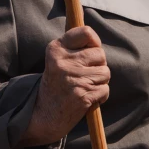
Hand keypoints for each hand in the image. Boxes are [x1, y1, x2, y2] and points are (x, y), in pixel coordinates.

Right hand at [18, 26, 109, 147]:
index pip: (86, 32)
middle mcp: (64, 62)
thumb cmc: (56, 83)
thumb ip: (73, 47)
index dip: (95, 41)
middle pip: (100, 54)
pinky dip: (101, 95)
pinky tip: (88, 98)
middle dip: (99, 64)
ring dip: (100, 81)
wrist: (43, 115)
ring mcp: (74, 79)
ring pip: (105, 72)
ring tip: (86, 86)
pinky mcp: (82, 96)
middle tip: (87, 73)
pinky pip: (105, 89)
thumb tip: (95, 38)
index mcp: (56, 49)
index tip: (92, 49)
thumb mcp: (56, 59)